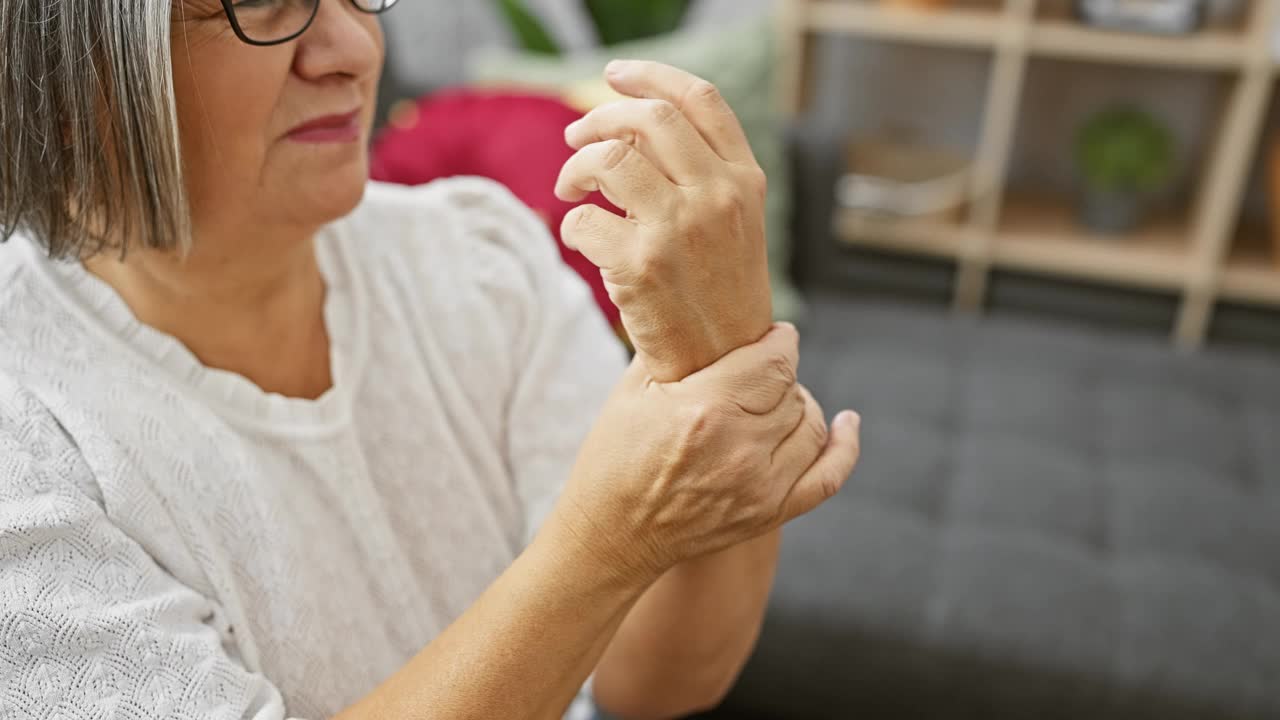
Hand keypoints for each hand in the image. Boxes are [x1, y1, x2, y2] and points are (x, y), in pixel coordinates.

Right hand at [552, 324, 861, 585]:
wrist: (612, 536)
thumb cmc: (614, 458)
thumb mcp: (631, 390)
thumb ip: (672, 346)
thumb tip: (705, 308)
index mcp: (705, 409)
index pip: (775, 360)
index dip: (780, 341)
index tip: (772, 334)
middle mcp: (740, 448)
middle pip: (792, 389)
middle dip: (778, 373)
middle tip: (756, 370)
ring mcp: (760, 486)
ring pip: (810, 424)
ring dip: (799, 402)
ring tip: (775, 396)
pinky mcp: (770, 513)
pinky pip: (828, 476)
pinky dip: (843, 446)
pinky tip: (846, 423)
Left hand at [556, 60, 771, 382]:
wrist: (720, 366)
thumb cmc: (715, 290)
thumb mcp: (729, 222)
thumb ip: (695, 172)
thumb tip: (624, 129)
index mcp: (743, 180)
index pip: (701, 100)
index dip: (652, 76)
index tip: (615, 75)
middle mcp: (717, 197)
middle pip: (649, 117)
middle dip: (598, 119)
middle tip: (575, 138)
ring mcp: (679, 229)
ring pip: (609, 158)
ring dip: (575, 169)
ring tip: (572, 190)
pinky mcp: (640, 265)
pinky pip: (583, 220)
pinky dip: (572, 227)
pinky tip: (584, 242)